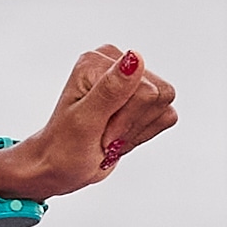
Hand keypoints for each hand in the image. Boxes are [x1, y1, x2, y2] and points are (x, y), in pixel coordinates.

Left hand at [0, 47, 176, 202]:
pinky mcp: (142, 99)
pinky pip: (166, 115)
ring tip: (110, 137)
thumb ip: (110, 90)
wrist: (60, 168)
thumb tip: (134, 58)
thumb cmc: (63, 149)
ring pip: (164, 104)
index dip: (126, 119)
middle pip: (158, 94)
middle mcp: (116, 64)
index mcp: (97, 62)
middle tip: (104, 136)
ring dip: (137, 130)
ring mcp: (131, 81)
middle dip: (131, 125)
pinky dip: (144, 134)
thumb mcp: (84, 121)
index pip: (144, 89)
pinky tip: (120, 137)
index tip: (101, 132)